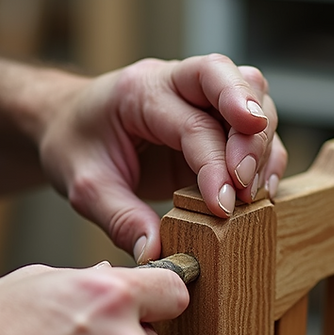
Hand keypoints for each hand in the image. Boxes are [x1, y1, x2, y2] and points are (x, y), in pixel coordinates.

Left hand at [39, 54, 286, 262]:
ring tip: (257, 193)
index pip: (193, 122)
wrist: (67, 122)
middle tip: (249, 187)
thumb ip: (121, 219)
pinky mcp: (215, 119)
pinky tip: (261, 191)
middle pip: (234, 80)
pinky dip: (266, 155)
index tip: (223, 208)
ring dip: (264, 144)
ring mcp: (200, 97)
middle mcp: (176, 82)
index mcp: (140, 90)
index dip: (215, 165)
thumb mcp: (84, 185)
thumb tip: (156, 254)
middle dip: (252, 134)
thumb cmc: (74, 144)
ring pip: (255, 95)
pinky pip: (254, 125)